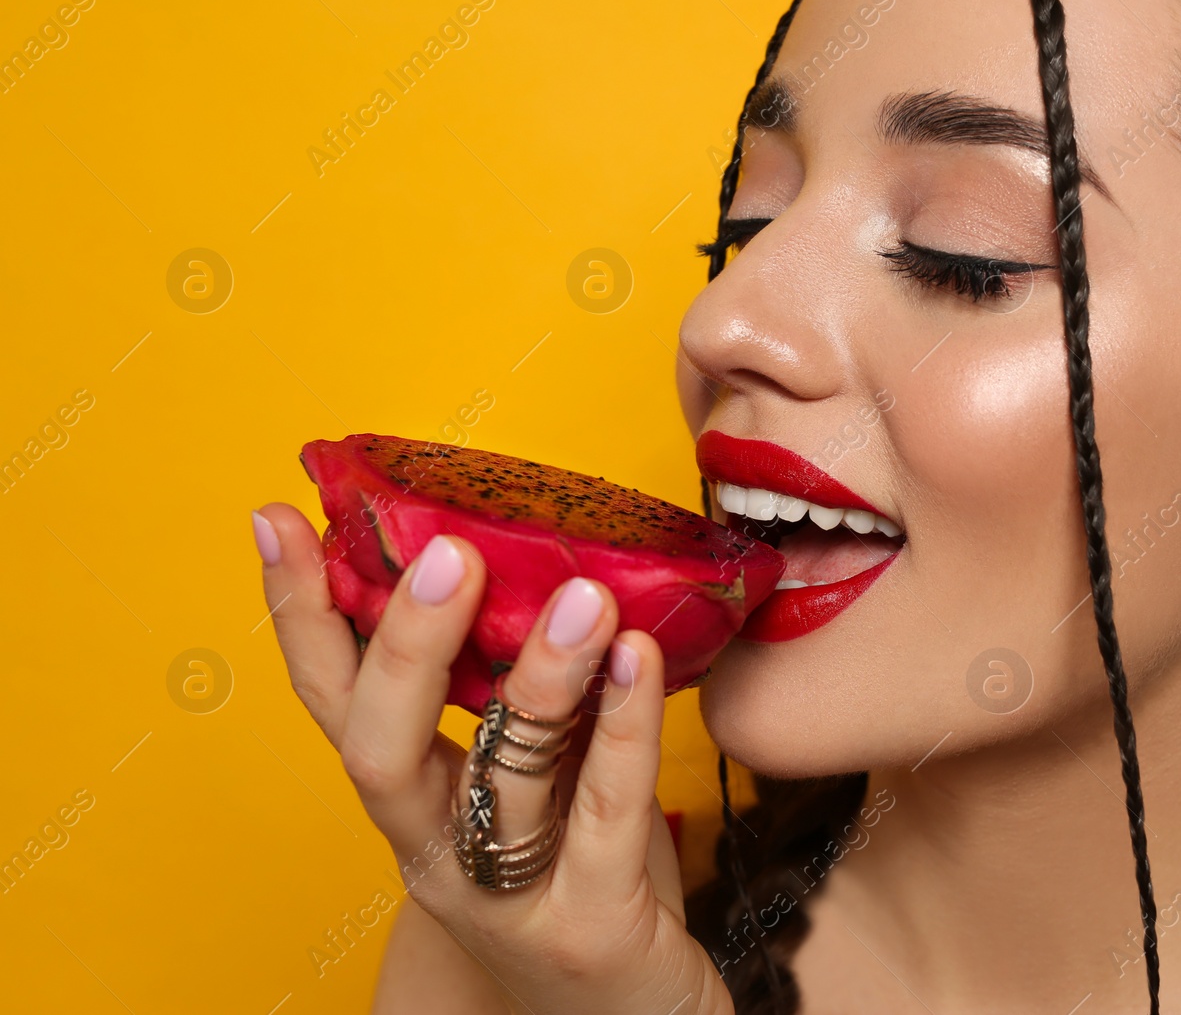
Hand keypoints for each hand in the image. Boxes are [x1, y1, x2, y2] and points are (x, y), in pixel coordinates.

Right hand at [252, 503, 734, 1014]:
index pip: (333, 702)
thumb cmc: (579, 873)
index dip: (300, 613)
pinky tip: (642, 659)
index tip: (276, 516)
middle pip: (379, 751)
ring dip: (538, 680)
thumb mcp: (536, 773)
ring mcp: (510, 899)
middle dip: (403, 648)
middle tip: (446, 553)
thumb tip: (541, 554)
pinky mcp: (592, 926)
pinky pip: (604, 816)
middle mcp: (436, 852)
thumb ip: (527, 690)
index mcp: (412, 802)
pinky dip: (624, 731)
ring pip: (499, 783)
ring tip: (582, 596)